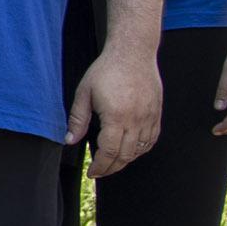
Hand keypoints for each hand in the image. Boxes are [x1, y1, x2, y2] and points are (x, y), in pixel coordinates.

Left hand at [71, 44, 163, 178]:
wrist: (133, 53)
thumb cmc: (106, 70)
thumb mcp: (84, 93)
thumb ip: (77, 119)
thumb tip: (70, 140)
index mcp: (116, 117)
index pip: (108, 152)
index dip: (99, 167)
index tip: (92, 173)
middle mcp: (136, 120)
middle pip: (125, 155)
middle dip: (111, 168)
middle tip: (100, 171)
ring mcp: (149, 117)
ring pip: (140, 150)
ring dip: (126, 160)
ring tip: (112, 163)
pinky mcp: (157, 113)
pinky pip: (151, 139)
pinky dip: (141, 149)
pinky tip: (130, 150)